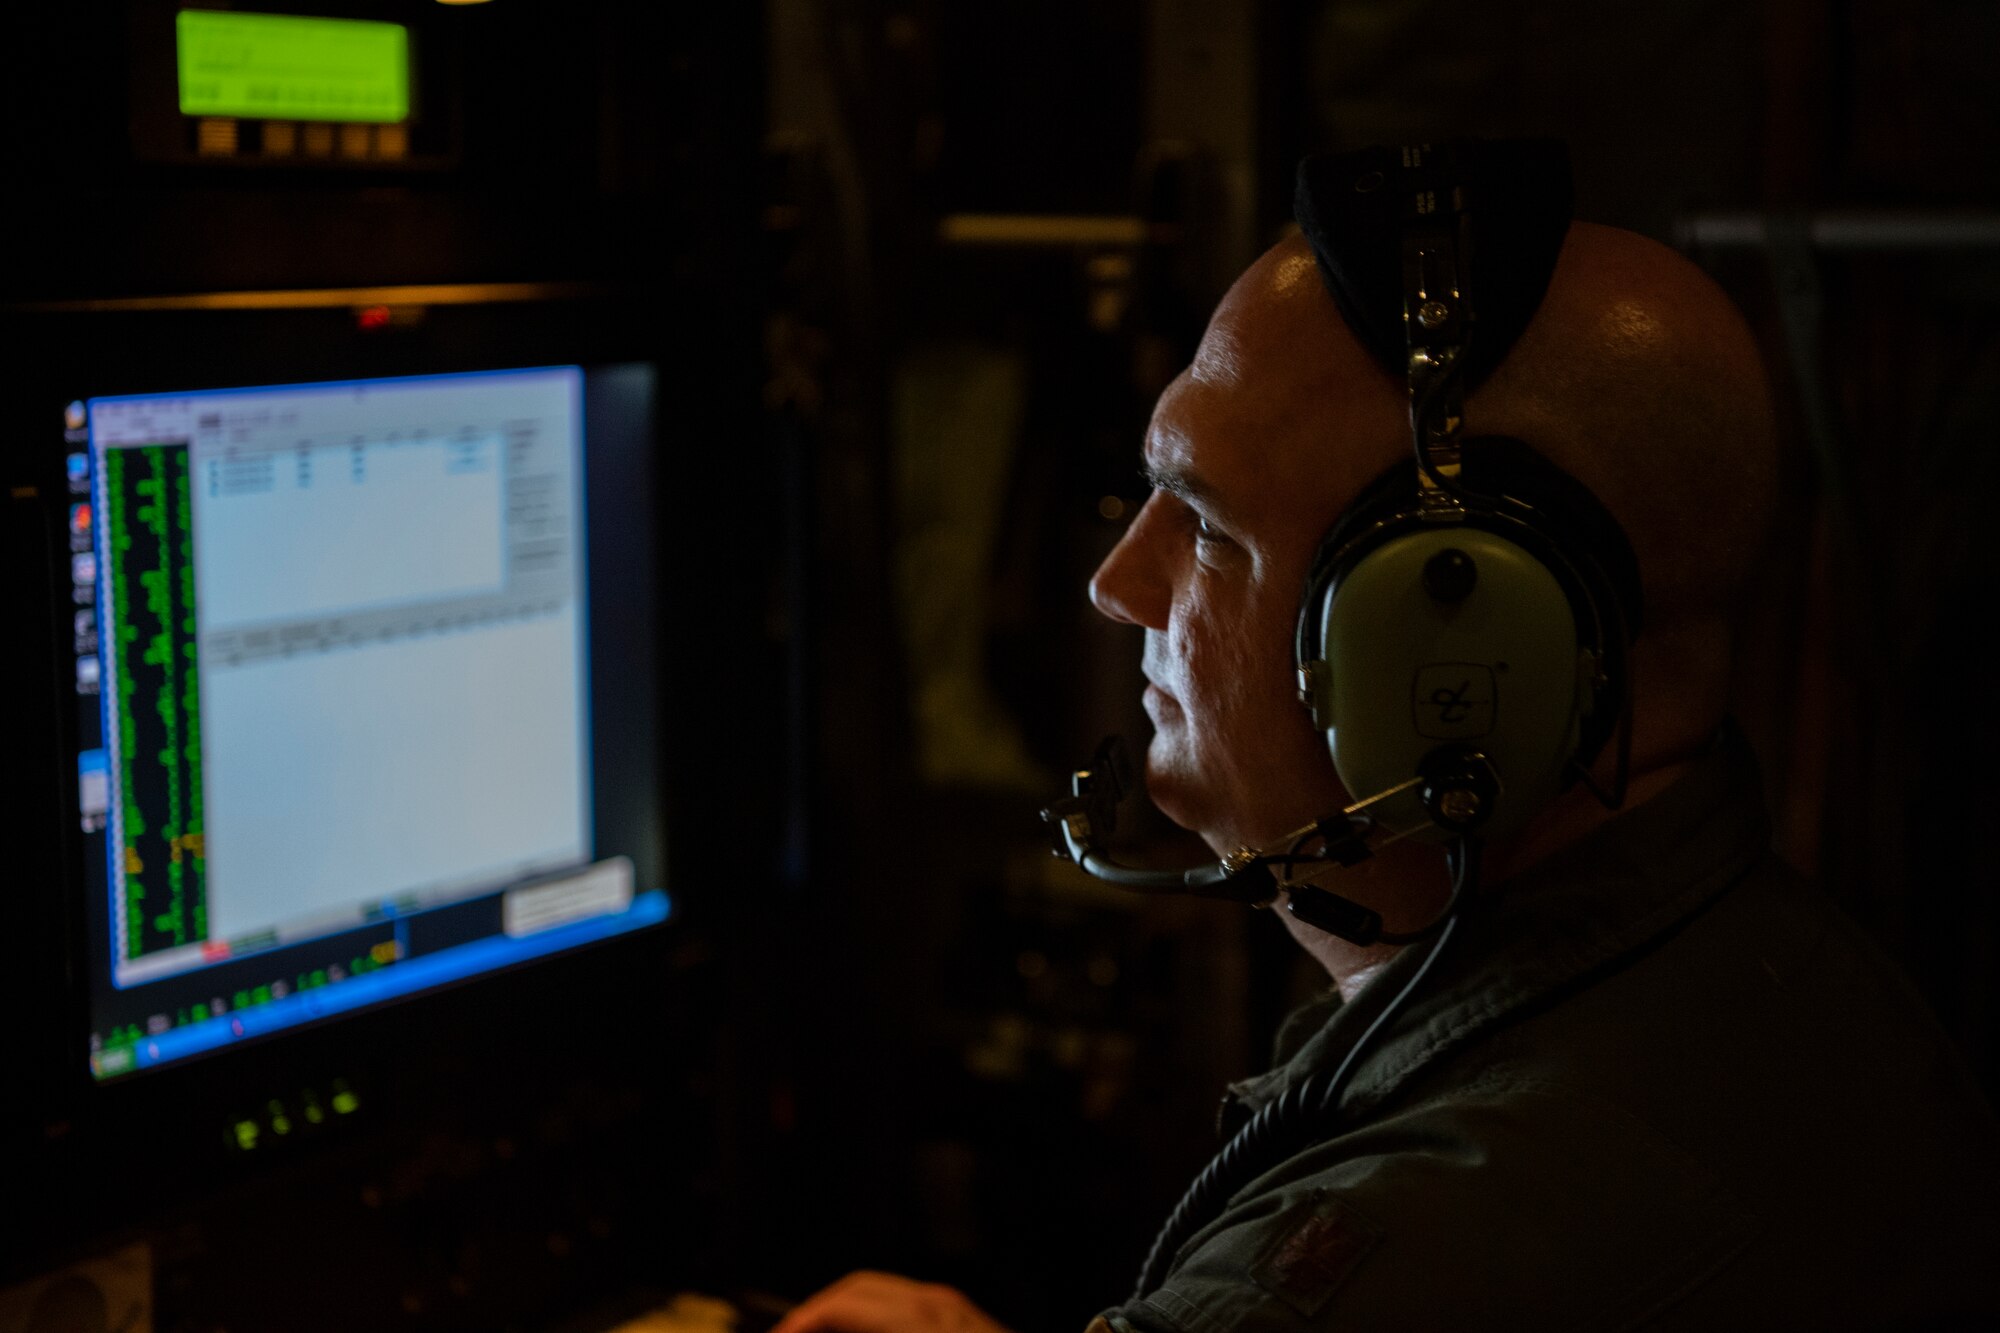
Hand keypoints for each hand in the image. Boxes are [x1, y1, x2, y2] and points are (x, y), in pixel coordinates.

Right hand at [770, 1271, 1011, 1332]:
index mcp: (919, 1322)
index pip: (842, 1304)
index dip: (800, 1322)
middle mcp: (939, 1305)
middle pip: (858, 1289)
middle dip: (818, 1314)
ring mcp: (958, 1309)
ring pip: (883, 1294)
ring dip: (848, 1316)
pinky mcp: (968, 1320)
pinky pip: (909, 1305)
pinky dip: (878, 1318)